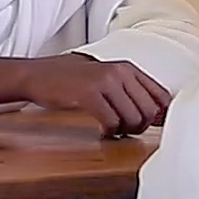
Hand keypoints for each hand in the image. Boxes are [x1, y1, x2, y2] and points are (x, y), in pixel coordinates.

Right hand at [21, 55, 169, 135]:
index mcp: (127, 67)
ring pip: (132, 118)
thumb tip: (158, 116)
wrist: (37, 75)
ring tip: (113, 129)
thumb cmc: (71, 80)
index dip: (159, 116)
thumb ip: (131, 91)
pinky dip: (110, 131)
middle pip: (148, 111)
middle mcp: (119, 71)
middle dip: (139, 126)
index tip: (149, 125)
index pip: (161, 96)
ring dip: (124, 130)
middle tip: (125, 129)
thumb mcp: (106, 78)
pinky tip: (103, 129)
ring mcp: (104, 82)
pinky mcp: (89, 94)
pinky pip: (112, 122)